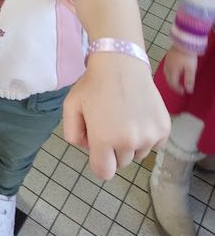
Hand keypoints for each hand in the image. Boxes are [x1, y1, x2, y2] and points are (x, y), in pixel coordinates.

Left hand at [63, 52, 170, 179]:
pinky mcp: (164, 129)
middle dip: (114, 150)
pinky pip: (154, 144)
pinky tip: (138, 116)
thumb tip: (88, 149)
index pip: (104, 173)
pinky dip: (147, 135)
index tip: (99, 148)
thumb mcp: (70, 107)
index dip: (100, 162)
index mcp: (104, 140)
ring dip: (131, 144)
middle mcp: (129, 142)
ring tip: (124, 118)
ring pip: (138, 154)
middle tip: (110, 125)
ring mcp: (149, 136)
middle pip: (121, 163)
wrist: (121, 63)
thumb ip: (71, 134)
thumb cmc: (93, 84)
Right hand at [163, 46, 197, 93]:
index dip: (178, 90)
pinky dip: (170, 73)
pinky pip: (166, 68)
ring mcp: (166, 62)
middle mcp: (167, 67)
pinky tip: (174, 72)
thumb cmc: (187, 55)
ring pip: (166, 74)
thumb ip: (189, 80)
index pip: (173, 84)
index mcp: (172, 71)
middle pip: (168, 80)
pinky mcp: (167, 57)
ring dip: (171, 80)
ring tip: (177, 81)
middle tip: (180, 89)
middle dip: (174, 86)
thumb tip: (188, 90)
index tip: (183, 92)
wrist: (184, 42)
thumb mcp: (191, 69)